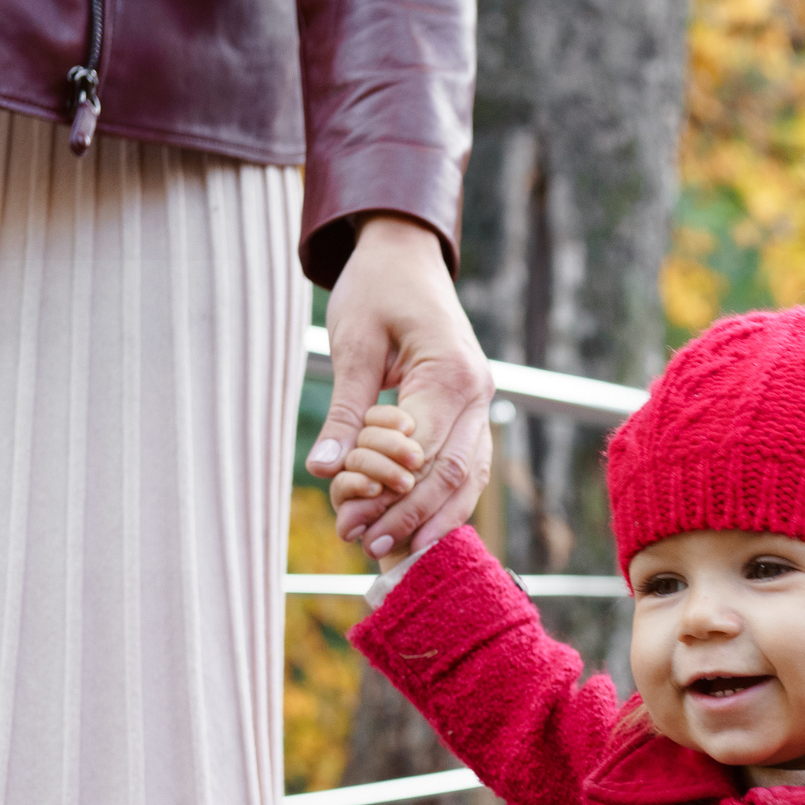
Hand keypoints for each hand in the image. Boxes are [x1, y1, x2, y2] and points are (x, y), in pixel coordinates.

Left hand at [307, 215, 494, 561]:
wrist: (406, 254)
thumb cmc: (376, 289)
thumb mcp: (351, 343)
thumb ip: (344, 411)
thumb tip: (323, 471)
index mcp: (451, 374)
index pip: (423, 453)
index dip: (389, 494)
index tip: (349, 523)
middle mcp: (478, 394)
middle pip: (453, 476)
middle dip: (411, 517)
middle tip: (366, 547)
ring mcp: (481, 404)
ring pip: (469, 479)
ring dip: (431, 518)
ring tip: (391, 550)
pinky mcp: (471, 410)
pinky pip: (466, 466)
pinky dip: (444, 501)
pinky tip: (417, 528)